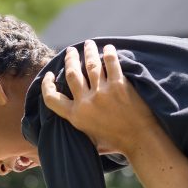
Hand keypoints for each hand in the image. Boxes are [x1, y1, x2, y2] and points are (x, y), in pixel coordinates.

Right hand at [42, 40, 159, 157]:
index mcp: (76, 115)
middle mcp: (86, 102)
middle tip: (71, 51)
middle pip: (72, 73)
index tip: (50, 74)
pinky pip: (111, 63)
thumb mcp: (90, 138)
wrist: (140, 140)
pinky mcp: (119, 85)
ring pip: (90, 64)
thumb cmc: (117, 142)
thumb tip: (74, 117)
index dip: (47, 84)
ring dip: (88, 51)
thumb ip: (81, 125)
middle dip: (70, 59)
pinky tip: (108, 48)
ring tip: (88, 44)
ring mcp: (102, 92)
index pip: (52, 98)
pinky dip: (109, 53)